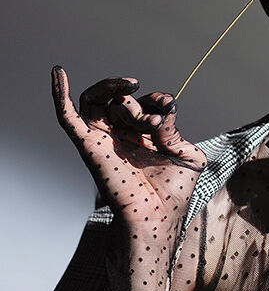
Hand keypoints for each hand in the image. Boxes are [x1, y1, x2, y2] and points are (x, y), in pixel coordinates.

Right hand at [51, 66, 205, 236]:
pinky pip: (68, 118)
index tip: (168, 107)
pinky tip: (58, 72)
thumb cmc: (174, 193)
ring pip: (96, 100)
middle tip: (154, 120)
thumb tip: (164, 108)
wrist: (159, 218)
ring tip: (131, 82)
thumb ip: (176, 130)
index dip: (159, 101)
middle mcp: (120, 134)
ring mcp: (103, 140)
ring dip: (112, 87)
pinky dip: (60, 95)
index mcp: (142, 135)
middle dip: (139, 103)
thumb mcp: (187, 155)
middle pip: (121, 100)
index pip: (146, 103)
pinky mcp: (89, 147)